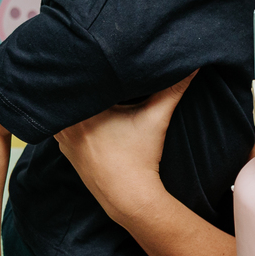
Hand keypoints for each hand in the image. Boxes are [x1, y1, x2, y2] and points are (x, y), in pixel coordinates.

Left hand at [53, 72, 196, 224]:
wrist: (129, 197)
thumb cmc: (142, 158)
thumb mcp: (156, 119)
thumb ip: (173, 89)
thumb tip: (192, 66)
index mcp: (86, 112)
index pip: (81, 81)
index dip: (89, 67)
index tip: (97, 58)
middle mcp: (68, 125)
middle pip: (70, 94)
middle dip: (82, 83)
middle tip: (94, 68)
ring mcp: (64, 140)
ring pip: (62, 110)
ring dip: (74, 101)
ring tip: (88, 89)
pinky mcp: (67, 151)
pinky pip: (63, 126)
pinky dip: (71, 118)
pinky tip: (84, 114)